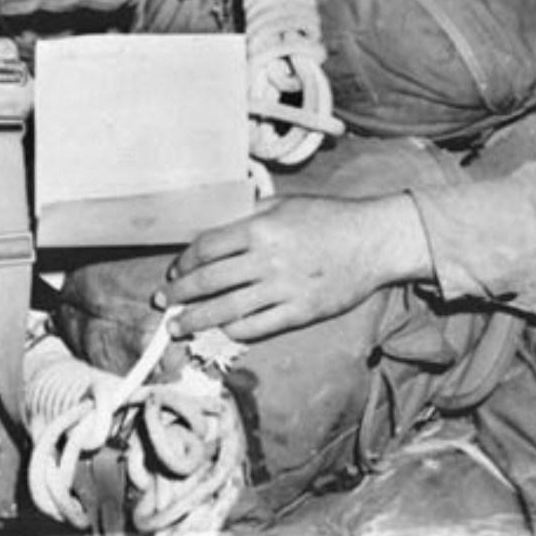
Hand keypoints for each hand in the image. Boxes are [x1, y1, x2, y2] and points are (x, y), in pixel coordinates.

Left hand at [158, 193, 430, 341]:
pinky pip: (257, 327)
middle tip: (163, 302)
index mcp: (260, 228)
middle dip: (180, 294)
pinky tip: (219, 331)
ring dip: (196, 320)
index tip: (175, 272)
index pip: (207, 248)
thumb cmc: (329, 217)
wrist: (373, 241)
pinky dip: (233, 331)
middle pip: (209, 281)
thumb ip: (250, 215)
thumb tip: (217, 230)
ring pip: (226, 309)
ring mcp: (282, 289)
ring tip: (177, 328)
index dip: (185, 262)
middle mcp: (266, 259)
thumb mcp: (286, 203)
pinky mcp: (299, 312)